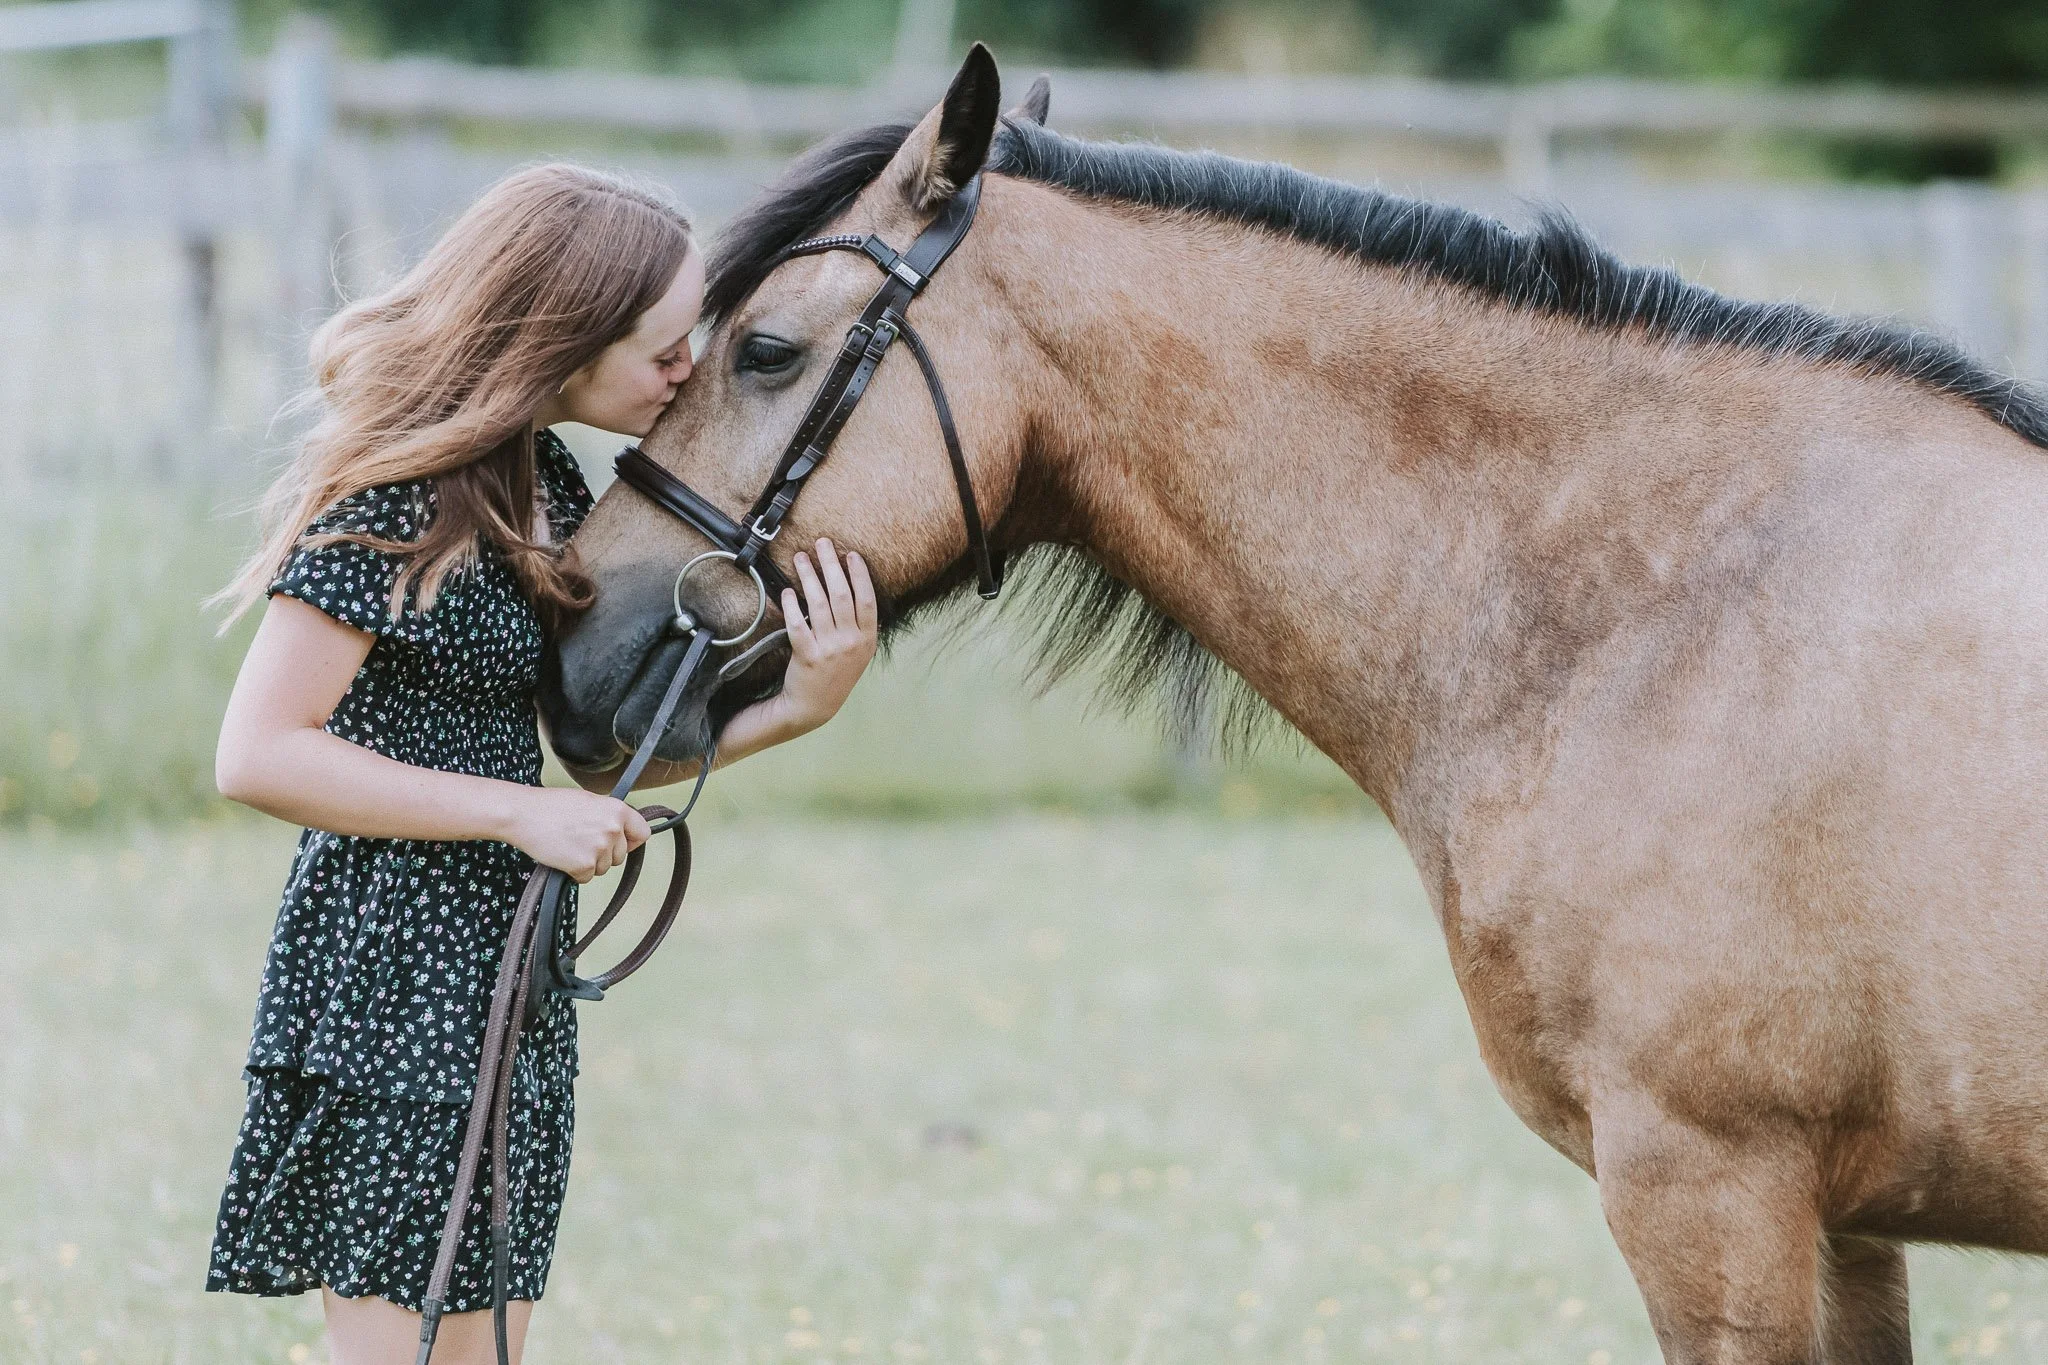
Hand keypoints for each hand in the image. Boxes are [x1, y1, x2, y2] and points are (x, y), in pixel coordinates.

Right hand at [504, 786, 650, 882]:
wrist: (524, 815)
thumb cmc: (551, 806)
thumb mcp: (589, 801)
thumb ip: (609, 816)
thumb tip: (621, 829)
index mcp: (617, 810)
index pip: (642, 833)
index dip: (631, 841)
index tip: (622, 843)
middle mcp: (613, 829)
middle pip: (621, 855)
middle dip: (604, 854)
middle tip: (581, 841)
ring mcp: (599, 848)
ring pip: (604, 868)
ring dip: (589, 863)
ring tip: (570, 845)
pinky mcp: (584, 865)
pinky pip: (587, 877)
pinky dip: (575, 872)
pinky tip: (562, 855)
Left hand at [774, 538, 879, 735]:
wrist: (814, 706)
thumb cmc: (836, 675)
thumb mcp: (859, 653)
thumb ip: (859, 626)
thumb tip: (853, 588)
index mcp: (867, 639)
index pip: (867, 600)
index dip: (860, 575)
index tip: (851, 555)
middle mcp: (850, 642)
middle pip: (841, 595)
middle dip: (831, 564)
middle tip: (823, 543)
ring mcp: (829, 649)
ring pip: (818, 604)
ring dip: (809, 576)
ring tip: (801, 557)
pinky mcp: (807, 655)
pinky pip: (798, 624)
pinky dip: (792, 605)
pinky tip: (788, 591)